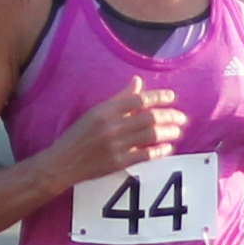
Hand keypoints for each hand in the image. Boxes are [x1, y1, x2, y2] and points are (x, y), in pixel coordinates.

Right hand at [50, 76, 187, 185]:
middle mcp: (112, 126)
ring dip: (168, 132)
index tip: (172, 97)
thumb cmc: (79, 135)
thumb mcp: (95, 111)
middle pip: (149, 117)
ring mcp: (116, 145)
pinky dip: (159, 150)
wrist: (63, 162)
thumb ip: (119, 98)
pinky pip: (145, 155)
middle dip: (170, 116)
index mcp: (106, 110)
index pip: (139, 99)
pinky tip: (168, 148)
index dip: (159, 96)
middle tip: (181, 117)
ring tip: (177, 131)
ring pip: (151, 135)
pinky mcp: (118, 163)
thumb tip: (138, 81)